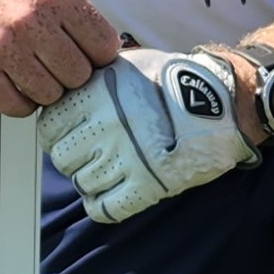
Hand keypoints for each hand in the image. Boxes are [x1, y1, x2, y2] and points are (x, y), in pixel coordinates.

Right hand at [0, 0, 119, 115]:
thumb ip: (67, 7)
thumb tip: (97, 46)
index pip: (103, 46)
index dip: (99, 55)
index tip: (88, 55)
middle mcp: (30, 20)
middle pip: (78, 75)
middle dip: (72, 74)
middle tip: (56, 65)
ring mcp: (0, 44)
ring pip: (48, 94)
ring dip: (45, 90)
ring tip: (33, 73)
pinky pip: (11, 105)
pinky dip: (19, 103)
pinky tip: (14, 86)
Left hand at [37, 46, 259, 222]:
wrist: (225, 101)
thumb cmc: (173, 80)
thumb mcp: (127, 64)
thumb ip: (92, 80)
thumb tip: (61, 92)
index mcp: (98, 93)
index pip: (49, 127)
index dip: (57, 133)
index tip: (69, 134)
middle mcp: (107, 125)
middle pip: (62, 158)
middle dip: (73, 158)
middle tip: (91, 153)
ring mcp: (128, 157)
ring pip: (82, 184)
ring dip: (91, 180)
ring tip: (109, 169)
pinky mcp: (149, 185)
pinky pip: (104, 208)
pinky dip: (103, 205)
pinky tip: (113, 193)